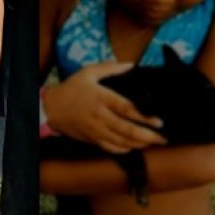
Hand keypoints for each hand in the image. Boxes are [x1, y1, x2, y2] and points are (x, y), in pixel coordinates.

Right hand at [44, 62, 165, 153]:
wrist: (51, 107)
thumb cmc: (71, 89)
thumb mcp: (88, 73)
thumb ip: (110, 68)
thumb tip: (132, 64)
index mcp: (101, 98)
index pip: (127, 109)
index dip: (144, 116)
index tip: (159, 121)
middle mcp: (100, 116)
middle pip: (127, 129)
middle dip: (148, 136)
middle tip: (163, 138)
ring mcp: (96, 130)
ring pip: (121, 141)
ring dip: (139, 144)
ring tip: (153, 143)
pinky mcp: (92, 138)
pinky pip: (111, 148)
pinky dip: (124, 149)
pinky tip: (133, 146)